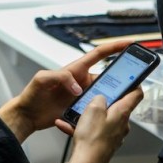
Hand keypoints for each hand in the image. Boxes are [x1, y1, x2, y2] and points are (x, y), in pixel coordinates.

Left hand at [0, 39, 132, 141]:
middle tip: (134, 82)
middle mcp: (82, 81)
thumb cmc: (32, 94)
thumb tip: (78, 88)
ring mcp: (83, 96)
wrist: (27, 115)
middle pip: (107, 76)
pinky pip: (96, 110)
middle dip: (122, 77)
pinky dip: (102, 113)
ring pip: (105, 95)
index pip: (98, 54)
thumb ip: (60, 77)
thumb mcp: (42, 79)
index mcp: (75, 69)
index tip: (129, 43)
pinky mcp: (82, 109)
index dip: (114, 47)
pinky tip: (104, 118)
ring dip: (113, 98)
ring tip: (122, 103)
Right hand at [54, 89, 142, 162]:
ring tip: (73, 113)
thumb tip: (100, 97)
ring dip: (87, 114)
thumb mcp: (93, 109)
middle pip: (116, 105)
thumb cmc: (92, 139)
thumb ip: (98, 98)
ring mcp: (113, 134)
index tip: (130, 77)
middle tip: (90, 95)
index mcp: (122, 112)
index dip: (134, 83)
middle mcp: (121, 123)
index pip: (136, 94)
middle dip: (102, 99)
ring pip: (101, 118)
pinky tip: (66, 125)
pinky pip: (93, 129)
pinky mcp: (104, 142)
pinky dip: (81, 126)